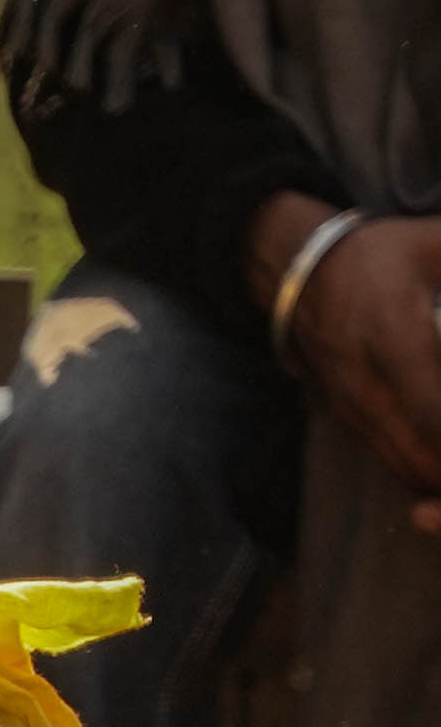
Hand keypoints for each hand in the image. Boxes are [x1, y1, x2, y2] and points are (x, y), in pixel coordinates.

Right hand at [261, 199, 440, 527]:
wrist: (299, 274)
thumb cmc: (376, 257)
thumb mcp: (435, 243)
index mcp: (392, 339)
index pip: (432, 412)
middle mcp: (367, 385)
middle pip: (420, 458)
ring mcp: (355, 408)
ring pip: (405, 469)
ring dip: (440, 483)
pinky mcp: (350, 419)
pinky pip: (393, 461)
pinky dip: (427, 474)